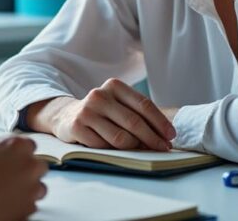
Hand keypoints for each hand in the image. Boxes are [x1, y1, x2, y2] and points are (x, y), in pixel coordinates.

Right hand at [0, 136, 47, 220]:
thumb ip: (3, 147)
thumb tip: (9, 150)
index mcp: (18, 146)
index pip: (30, 146)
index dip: (19, 155)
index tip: (11, 162)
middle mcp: (30, 165)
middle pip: (39, 166)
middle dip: (28, 172)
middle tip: (9, 179)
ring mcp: (32, 188)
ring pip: (39, 188)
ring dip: (27, 190)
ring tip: (4, 194)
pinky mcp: (30, 209)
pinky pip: (31, 206)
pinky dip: (21, 206)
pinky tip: (3, 205)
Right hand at [30, 78, 175, 150]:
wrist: (66, 115)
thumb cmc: (102, 112)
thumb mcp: (119, 105)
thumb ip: (138, 114)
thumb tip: (164, 136)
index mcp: (114, 85)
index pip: (143, 105)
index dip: (160, 122)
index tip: (171, 136)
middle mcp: (99, 95)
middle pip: (134, 122)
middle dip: (152, 138)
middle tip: (163, 149)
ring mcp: (86, 111)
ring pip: (120, 137)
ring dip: (135, 148)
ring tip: (142, 151)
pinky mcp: (76, 127)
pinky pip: (103, 146)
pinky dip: (114, 152)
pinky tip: (117, 151)